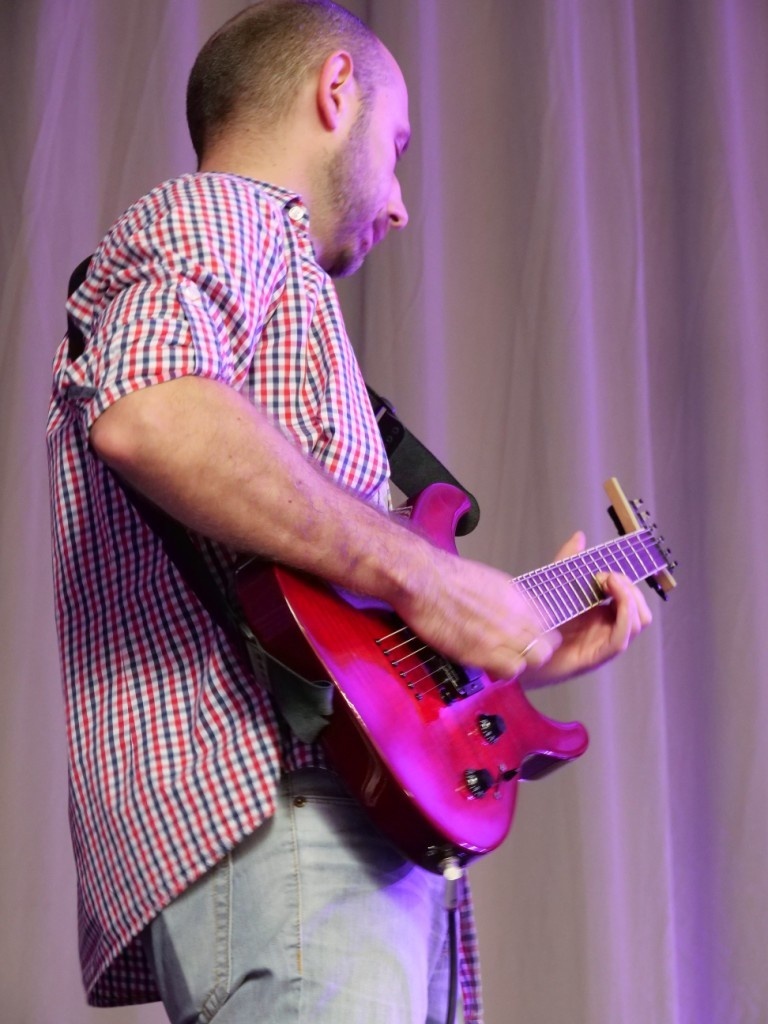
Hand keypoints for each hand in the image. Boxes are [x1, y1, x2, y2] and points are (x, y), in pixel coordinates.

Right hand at [391, 545, 561, 680]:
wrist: (424, 579)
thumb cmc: (445, 577)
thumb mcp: (488, 580)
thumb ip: (506, 600)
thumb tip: (509, 611)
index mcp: (517, 597)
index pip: (548, 623)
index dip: (538, 635)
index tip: (527, 639)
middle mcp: (516, 615)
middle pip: (548, 644)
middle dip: (536, 652)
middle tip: (517, 654)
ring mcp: (502, 633)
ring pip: (535, 659)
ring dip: (519, 663)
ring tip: (500, 661)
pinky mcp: (483, 650)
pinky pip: (510, 670)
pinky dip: (502, 672)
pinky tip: (487, 665)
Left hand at [521, 531, 652, 688]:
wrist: (518, 652)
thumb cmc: (536, 622)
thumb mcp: (555, 584)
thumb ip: (568, 561)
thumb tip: (580, 536)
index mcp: (602, 615)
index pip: (632, 599)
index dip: (627, 582)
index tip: (606, 571)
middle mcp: (607, 630)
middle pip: (641, 612)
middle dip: (630, 589)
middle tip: (607, 577)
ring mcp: (603, 644)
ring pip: (637, 623)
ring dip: (629, 599)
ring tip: (607, 584)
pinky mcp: (594, 657)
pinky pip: (621, 639)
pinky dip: (624, 617)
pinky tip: (612, 602)